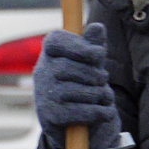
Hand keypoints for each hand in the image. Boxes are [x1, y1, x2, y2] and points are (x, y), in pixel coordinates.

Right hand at [34, 23, 120, 148]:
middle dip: (95, 74)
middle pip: (70, 67)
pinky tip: (106, 111)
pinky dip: (99, 112)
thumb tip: (97, 28)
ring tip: (105, 95)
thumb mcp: (90, 58)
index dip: (79, 46)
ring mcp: (43, 94)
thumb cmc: (83, 79)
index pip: (56, 41)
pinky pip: (80, 112)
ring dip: (99, 94)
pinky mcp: (50, 116)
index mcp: (50, 51)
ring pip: (78, 91)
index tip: (99, 54)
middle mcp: (41, 71)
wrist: (72, 120)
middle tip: (104, 78)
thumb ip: (93, 42)